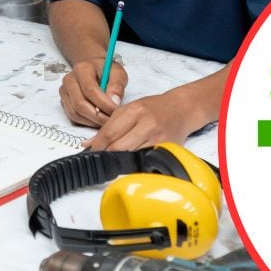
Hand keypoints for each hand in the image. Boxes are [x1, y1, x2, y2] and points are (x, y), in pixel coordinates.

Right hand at [59, 58, 127, 126]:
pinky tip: (97, 119)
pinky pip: (73, 116)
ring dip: (92, 121)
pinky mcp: (64, 101)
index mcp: (82, 68)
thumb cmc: (105, 70)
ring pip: (75, 113)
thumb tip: (114, 102)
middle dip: (98, 116)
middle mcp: (70, 80)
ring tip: (105, 120)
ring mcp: (64, 91)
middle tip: (111, 119)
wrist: (93, 69)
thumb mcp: (117, 73)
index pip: (90, 90)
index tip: (116, 110)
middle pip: (80, 104)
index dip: (104, 103)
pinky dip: (86, 122)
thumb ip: (117, 86)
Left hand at [86, 87, 205, 150]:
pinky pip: (144, 160)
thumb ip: (109, 125)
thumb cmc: (154, 108)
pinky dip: (135, 162)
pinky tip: (130, 161)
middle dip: (106, 154)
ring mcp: (158, 139)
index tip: (91, 152)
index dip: (97, 146)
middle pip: (118, 148)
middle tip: (100, 158)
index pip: (109, 133)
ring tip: (114, 160)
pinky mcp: (165, 150)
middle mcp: (147, 125)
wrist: (181, 109)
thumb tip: (88, 144)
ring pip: (130, 156)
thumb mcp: (129, 109)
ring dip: (119, 160)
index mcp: (135, 111)